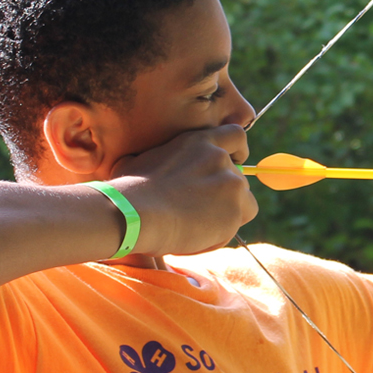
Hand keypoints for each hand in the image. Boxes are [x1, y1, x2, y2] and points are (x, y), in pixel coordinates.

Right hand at [107, 124, 258, 255]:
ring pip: (243, 204)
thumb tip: (146, 163)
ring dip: (225, 215)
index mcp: (200, 141)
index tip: (232, 165)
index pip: (236, 136)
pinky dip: (221, 234)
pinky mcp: (236, 211)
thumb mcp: (140, 159)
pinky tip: (196, 237)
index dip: (238, 153)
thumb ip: (159, 158)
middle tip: (201, 210)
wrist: (136, 212)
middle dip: (226, 195)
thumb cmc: (129, 189)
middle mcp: (220, 158)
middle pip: (240, 179)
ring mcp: (232, 183)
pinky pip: (234, 227)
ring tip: (194, 226)